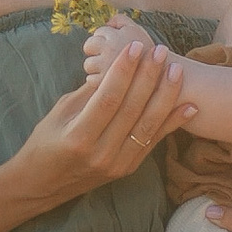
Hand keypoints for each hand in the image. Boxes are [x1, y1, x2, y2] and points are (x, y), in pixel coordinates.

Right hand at [10, 37, 195, 208]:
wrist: (42, 185)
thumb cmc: (45, 142)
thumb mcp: (59, 114)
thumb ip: (89, 93)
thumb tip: (116, 66)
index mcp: (78, 137)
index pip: (108, 99)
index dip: (124, 71)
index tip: (136, 47)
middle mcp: (100, 153)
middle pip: (132, 109)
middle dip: (149, 77)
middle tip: (161, 51)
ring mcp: (117, 164)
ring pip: (147, 125)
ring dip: (165, 96)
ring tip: (176, 70)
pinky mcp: (128, 169)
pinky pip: (153, 142)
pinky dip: (172, 123)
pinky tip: (189, 106)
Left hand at [82, 18, 151, 79]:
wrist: (161, 79)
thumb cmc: (149, 53)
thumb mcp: (138, 30)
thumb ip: (121, 21)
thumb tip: (107, 22)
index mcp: (117, 35)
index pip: (98, 32)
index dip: (105, 38)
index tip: (113, 46)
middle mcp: (110, 49)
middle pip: (89, 46)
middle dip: (95, 50)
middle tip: (107, 57)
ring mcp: (106, 67)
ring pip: (88, 64)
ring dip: (95, 66)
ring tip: (111, 69)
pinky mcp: (104, 84)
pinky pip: (90, 79)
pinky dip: (97, 80)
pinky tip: (111, 81)